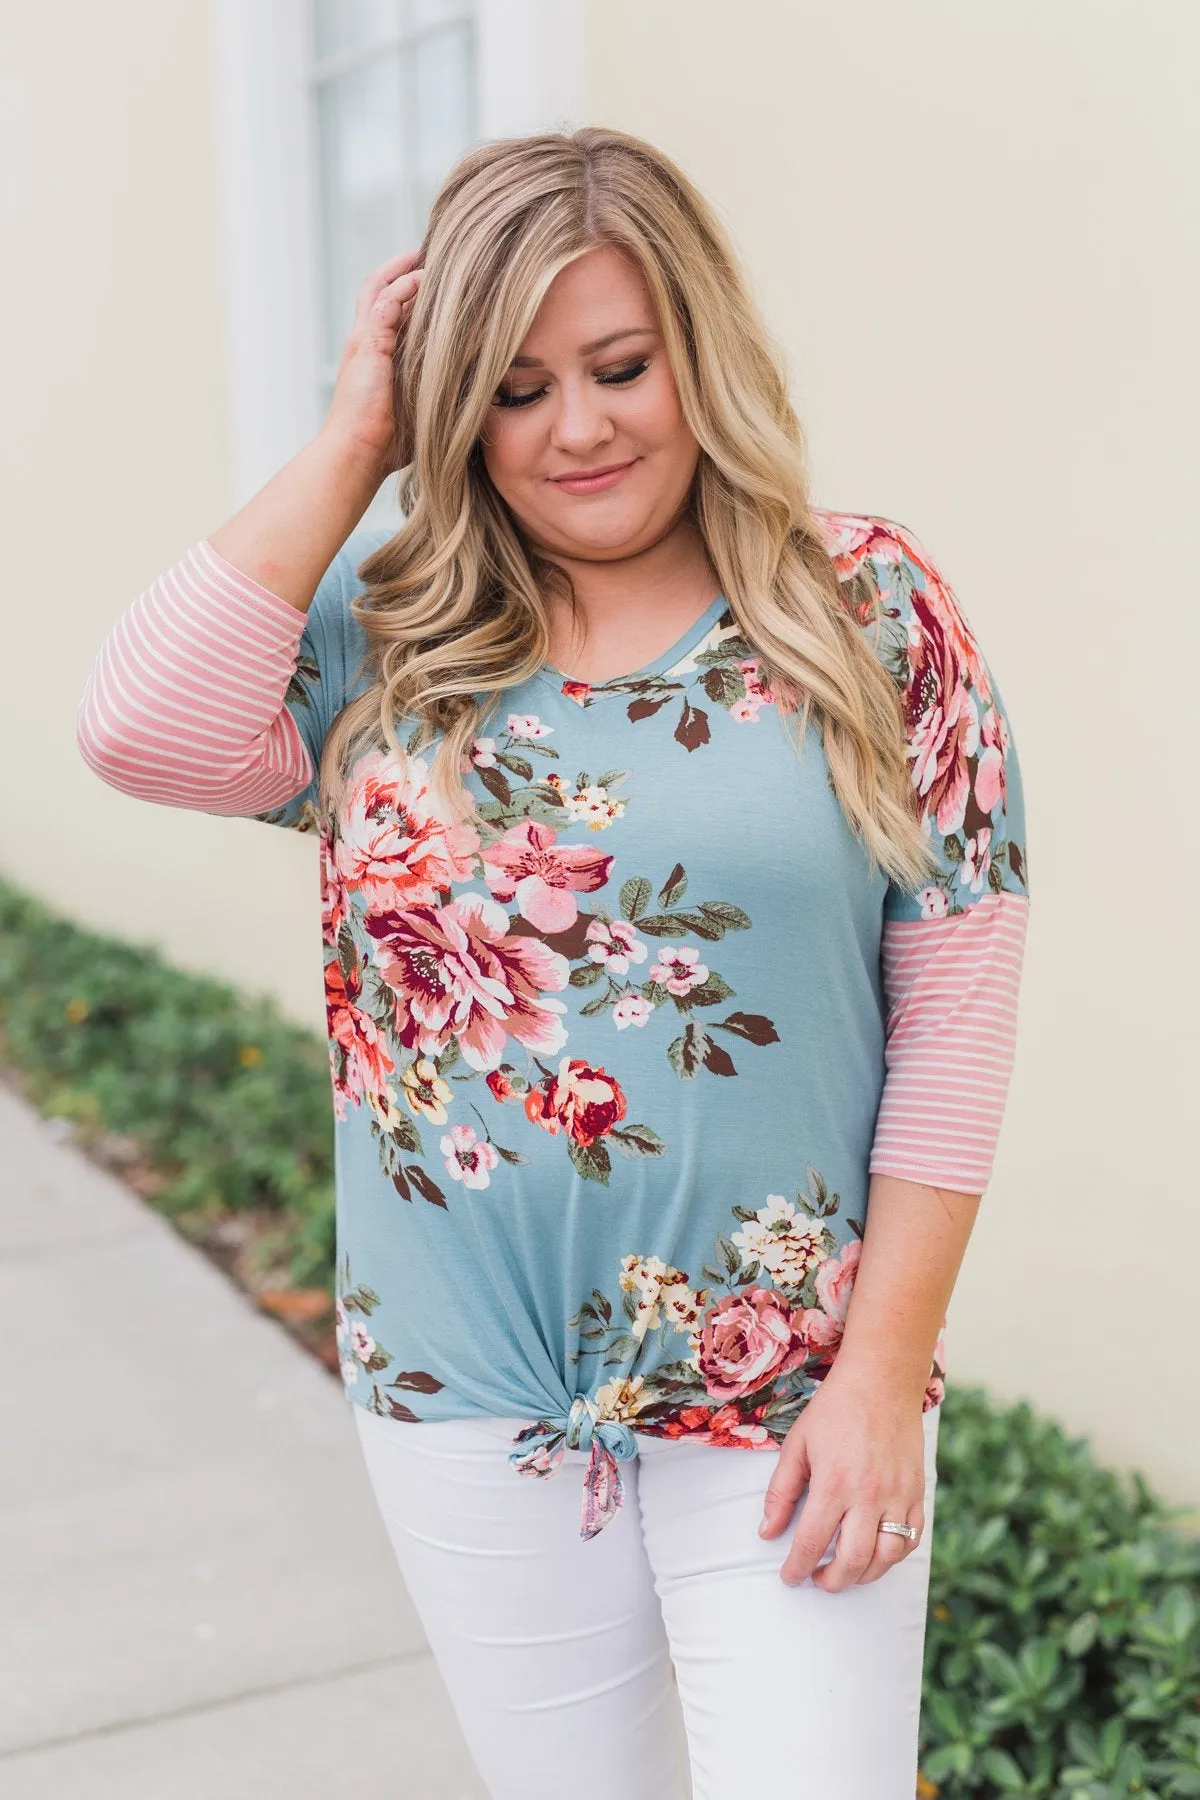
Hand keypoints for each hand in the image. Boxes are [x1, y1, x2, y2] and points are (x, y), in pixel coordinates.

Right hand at [321, 249, 424, 479]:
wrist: (357, 454)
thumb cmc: (386, 445)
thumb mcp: (419, 413)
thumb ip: (439, 397)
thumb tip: (478, 401)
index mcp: (375, 355)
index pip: (390, 310)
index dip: (410, 293)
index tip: (439, 283)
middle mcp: (366, 341)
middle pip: (381, 288)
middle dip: (404, 267)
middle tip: (433, 253)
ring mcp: (364, 341)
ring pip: (383, 287)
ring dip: (407, 270)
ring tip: (432, 255)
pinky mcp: (367, 345)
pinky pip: (385, 303)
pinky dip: (403, 287)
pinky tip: (425, 279)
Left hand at [757, 1363, 927, 1589]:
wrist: (881, 1381)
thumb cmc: (835, 1410)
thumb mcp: (797, 1445)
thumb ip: (781, 1491)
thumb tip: (766, 1532)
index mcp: (833, 1484)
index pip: (811, 1543)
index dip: (797, 1568)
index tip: (789, 1576)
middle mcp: (868, 1496)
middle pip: (852, 1561)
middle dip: (831, 1581)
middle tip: (817, 1579)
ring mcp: (897, 1497)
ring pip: (885, 1559)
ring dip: (863, 1575)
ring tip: (846, 1571)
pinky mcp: (917, 1493)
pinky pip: (911, 1540)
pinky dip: (894, 1556)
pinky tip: (876, 1553)